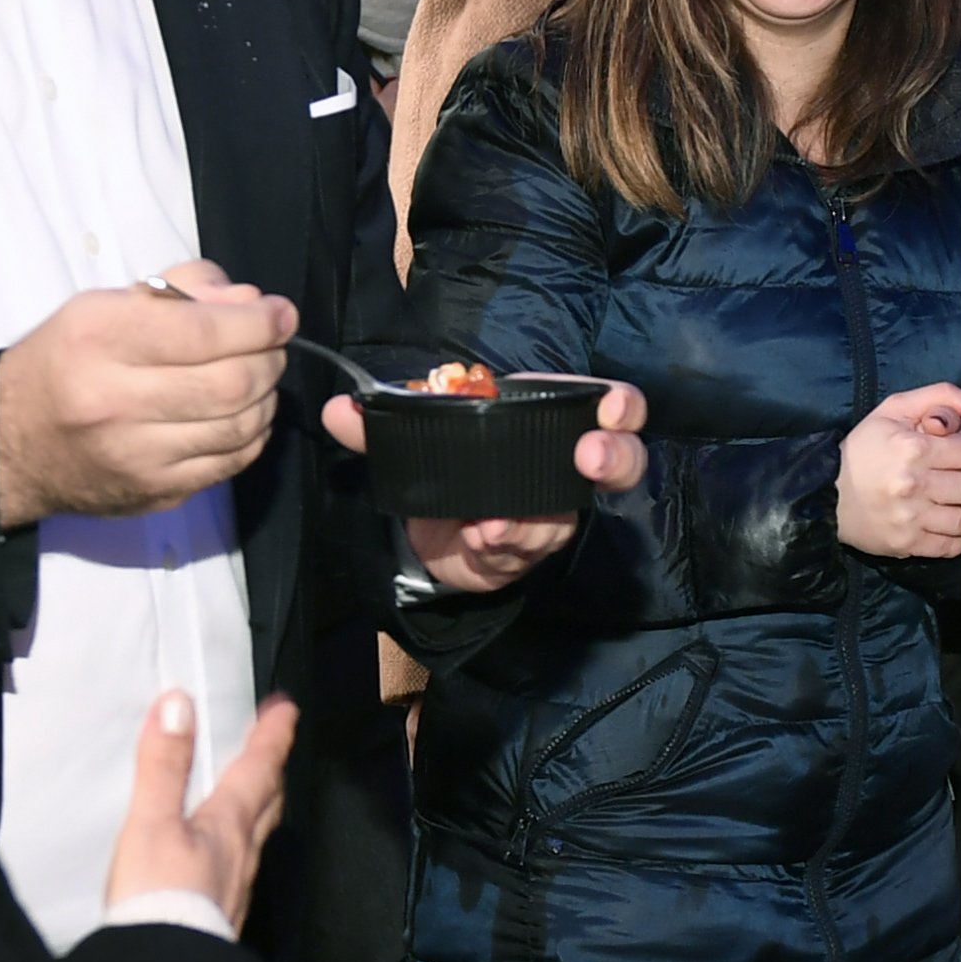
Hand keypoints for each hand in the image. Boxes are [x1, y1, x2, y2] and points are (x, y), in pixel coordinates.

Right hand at [0, 266, 287, 523]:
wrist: (10, 445)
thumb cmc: (63, 361)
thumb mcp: (103, 305)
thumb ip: (180, 290)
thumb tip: (249, 301)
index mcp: (100, 339)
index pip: (203, 331)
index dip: (258, 322)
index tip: (279, 313)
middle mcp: (116, 400)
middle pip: (232, 382)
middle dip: (269, 358)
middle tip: (272, 345)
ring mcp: (137, 456)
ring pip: (239, 427)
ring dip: (267, 396)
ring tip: (260, 377)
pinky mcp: (154, 493)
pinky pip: (228, 464)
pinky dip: (252, 435)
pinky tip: (246, 415)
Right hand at [105, 690, 300, 931]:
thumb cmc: (158, 895)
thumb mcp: (152, 822)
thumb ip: (164, 765)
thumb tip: (178, 705)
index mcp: (229, 824)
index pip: (258, 770)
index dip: (272, 737)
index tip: (286, 710)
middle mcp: (242, 854)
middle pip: (267, 804)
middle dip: (271, 771)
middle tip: (273, 748)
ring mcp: (235, 888)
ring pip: (257, 838)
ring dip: (258, 810)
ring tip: (252, 797)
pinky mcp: (221, 916)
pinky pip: (238, 870)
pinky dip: (237, 848)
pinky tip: (222, 860)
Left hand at [326, 380, 651, 595]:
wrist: (433, 526)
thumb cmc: (451, 463)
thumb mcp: (419, 434)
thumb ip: (380, 423)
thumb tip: (339, 409)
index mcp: (550, 421)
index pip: (612, 407)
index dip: (621, 407)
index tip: (610, 410)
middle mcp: (564, 469)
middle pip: (622, 463)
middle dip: (614, 458)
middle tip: (588, 458)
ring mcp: (551, 516)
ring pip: (563, 517)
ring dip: (531, 521)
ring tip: (492, 523)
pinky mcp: (524, 554)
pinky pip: (524, 552)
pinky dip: (500, 545)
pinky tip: (479, 538)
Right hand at [836, 383, 960, 563]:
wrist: (825, 492)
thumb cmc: (863, 448)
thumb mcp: (895, 409)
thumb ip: (941, 396)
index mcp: (914, 447)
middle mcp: (914, 483)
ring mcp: (911, 517)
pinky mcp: (906, 544)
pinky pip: (952, 547)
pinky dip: (959, 537)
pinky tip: (947, 524)